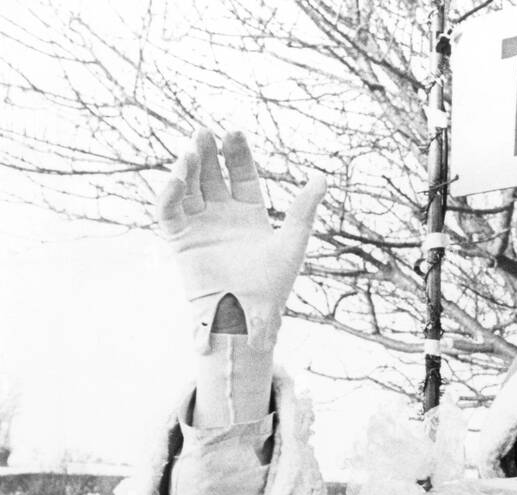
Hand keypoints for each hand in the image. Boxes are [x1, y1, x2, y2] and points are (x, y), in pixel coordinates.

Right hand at [158, 128, 325, 352]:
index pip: (239, 174)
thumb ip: (304, 210)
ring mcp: (200, 227)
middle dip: (207, 153)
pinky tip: (177, 178)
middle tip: (204, 132)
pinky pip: (168, 211)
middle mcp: (222, 216)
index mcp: (249, 214)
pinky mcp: (181, 240)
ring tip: (190, 149)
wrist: (247, 315)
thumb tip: (322, 176)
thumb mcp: (292, 242)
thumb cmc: (273, 285)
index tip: (234, 133)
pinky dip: (169, 193)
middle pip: (211, 175)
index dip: (236, 153)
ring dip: (186, 167)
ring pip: (188, 187)